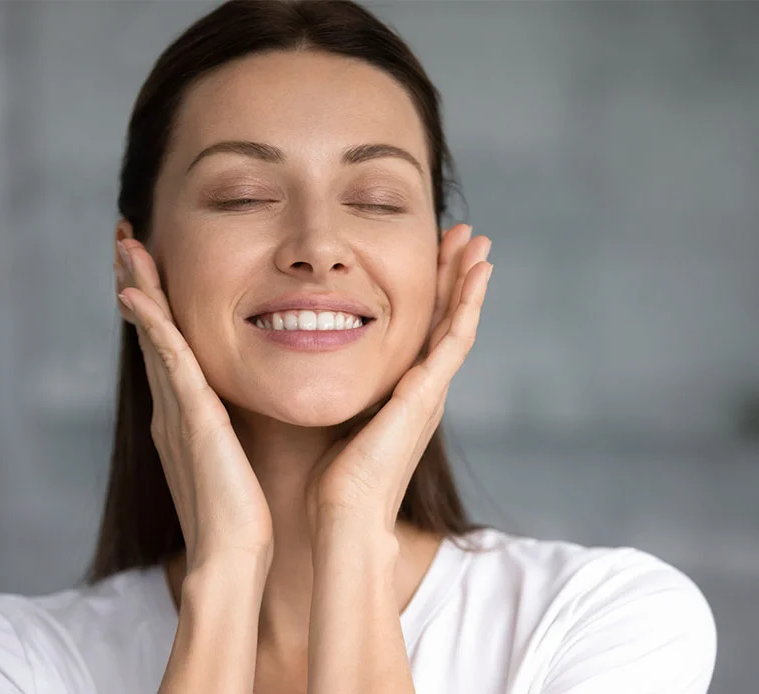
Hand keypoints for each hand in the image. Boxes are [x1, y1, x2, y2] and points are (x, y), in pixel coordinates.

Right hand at [114, 223, 273, 572]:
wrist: (232, 556)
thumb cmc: (239, 515)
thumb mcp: (230, 460)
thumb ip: (226, 432)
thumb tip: (236, 416)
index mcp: (184, 416)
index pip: (168, 349)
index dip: (156, 308)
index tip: (148, 271)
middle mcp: (171, 407)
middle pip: (152, 333)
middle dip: (137, 285)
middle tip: (125, 240)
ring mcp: (175, 411)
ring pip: (155, 336)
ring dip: (139, 289)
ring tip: (125, 245)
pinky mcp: (191, 418)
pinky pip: (169, 359)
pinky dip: (152, 324)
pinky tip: (137, 293)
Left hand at [304, 224, 492, 534]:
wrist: (344, 515)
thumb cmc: (332, 482)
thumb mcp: (336, 422)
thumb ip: (336, 394)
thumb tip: (307, 369)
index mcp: (402, 395)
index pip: (421, 332)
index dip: (429, 294)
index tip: (432, 257)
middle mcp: (423, 389)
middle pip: (444, 320)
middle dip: (454, 277)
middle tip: (464, 237)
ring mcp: (430, 391)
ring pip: (456, 322)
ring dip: (467, 281)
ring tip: (478, 242)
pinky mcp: (428, 394)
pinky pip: (455, 338)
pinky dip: (468, 303)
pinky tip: (477, 272)